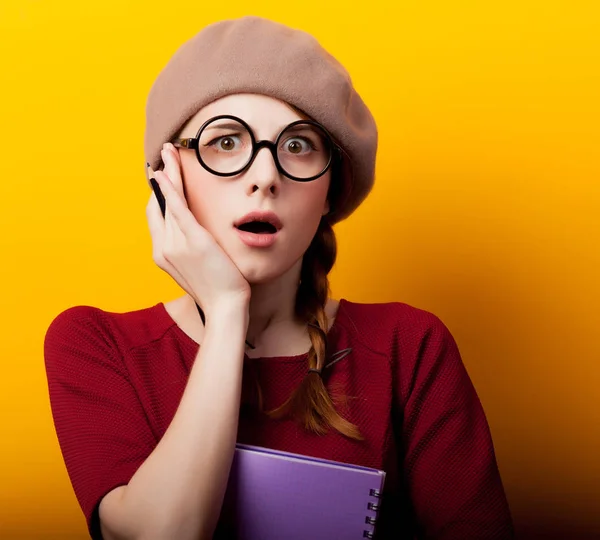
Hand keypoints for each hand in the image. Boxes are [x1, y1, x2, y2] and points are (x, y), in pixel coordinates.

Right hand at [146, 143, 250, 314]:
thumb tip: (193, 233)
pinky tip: (167, 173)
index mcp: (163, 255)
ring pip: (168, 201)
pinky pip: (177, 209)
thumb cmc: (217, 289)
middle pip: (157, 204)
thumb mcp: (197, 268)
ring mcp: (175, 245)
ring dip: (168, 173)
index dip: (157, 195)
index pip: (155, 217)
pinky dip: (171, 189)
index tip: (163, 177)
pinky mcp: (192, 241)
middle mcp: (163, 248)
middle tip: (164, 155)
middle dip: (161, 177)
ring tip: (170, 151)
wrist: (225, 306)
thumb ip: (189, 249)